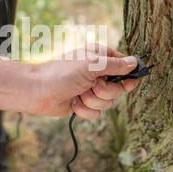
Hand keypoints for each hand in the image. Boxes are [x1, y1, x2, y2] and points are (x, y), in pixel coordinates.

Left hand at [0, 45, 139, 119]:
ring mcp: (90, 89)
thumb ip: (115, 65)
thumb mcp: (91, 65)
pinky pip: (96, 113)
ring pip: (108, 103)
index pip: (124, 66)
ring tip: (78, 94)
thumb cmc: (62, 73)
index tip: (128, 84)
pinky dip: (84, 110)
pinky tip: (73, 102)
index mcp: (100, 57)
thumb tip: (134, 63)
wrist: (38, 91)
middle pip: (118, 89)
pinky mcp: (84, 104)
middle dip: (104, 92)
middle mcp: (97, 73)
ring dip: (92, 101)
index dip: (128, 76)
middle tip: (91, 86)